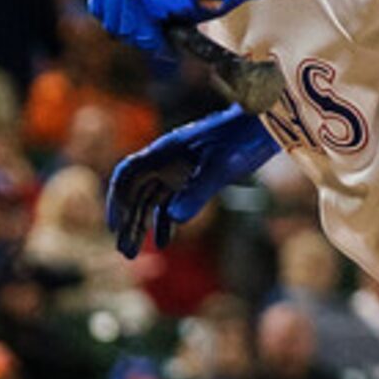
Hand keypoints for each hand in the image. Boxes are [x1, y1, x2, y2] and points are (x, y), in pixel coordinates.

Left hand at [88, 0, 265, 54]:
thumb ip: (130, 1)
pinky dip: (158, 42)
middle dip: (134, 34)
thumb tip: (117, 28)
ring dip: (147, 38)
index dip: (120, 24)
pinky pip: (146, 34)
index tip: (141, 28)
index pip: (99, 7)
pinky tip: (171, 34)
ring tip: (165, 33)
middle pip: (111, 22)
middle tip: (157, 35)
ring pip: (126, 30)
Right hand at [105, 105, 279, 255]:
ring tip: (132, 253)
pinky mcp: (194, 177)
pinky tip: (164, 243)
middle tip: (124, 252)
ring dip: (141, 225)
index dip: (117, 201)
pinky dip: (166, 221)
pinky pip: (172, 201)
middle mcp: (166, 160)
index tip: (115, 227)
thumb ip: (198, 192)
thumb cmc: (242, 140)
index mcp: (165, 152)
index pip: (128, 175)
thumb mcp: (220, 167)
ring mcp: (179, 169)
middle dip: (128, 222)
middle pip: (136, 193)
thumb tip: (173, 219)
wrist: (263, 124)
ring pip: (151, 199)